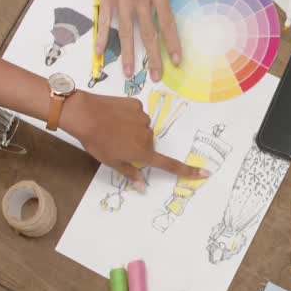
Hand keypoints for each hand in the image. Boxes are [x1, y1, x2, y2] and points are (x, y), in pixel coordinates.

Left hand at [63, 91, 208, 187]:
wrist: (85, 114)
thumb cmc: (97, 142)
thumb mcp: (111, 161)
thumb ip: (130, 172)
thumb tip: (142, 186)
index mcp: (143, 152)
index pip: (170, 165)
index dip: (188, 170)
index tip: (205, 172)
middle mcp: (148, 136)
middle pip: (149, 143)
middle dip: (137, 145)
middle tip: (117, 143)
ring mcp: (143, 118)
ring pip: (142, 127)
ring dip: (131, 129)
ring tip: (112, 127)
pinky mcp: (136, 104)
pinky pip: (136, 113)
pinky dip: (128, 116)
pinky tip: (114, 116)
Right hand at [84, 0, 208, 81]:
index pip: (167, 22)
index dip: (172, 42)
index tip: (177, 60)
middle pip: (147, 33)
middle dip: (153, 57)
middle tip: (157, 77)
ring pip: (125, 31)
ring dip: (128, 53)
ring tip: (130, 73)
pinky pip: (104, 18)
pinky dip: (101, 35)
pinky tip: (100, 52)